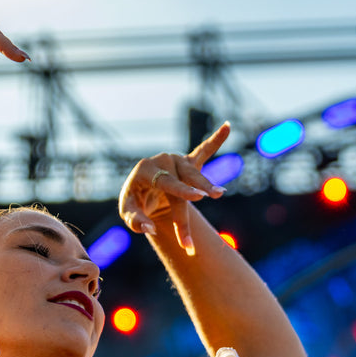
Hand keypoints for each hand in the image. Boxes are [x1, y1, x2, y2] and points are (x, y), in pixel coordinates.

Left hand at [118, 123, 230, 255]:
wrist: (142, 190)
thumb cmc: (135, 202)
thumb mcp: (128, 213)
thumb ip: (136, 222)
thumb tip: (151, 229)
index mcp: (144, 170)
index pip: (166, 182)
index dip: (183, 191)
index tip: (199, 197)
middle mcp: (162, 161)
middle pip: (182, 182)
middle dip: (194, 197)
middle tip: (211, 201)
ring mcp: (176, 160)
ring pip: (194, 174)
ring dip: (207, 184)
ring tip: (220, 193)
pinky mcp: (187, 162)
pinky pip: (203, 151)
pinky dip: (216, 140)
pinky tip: (227, 127)